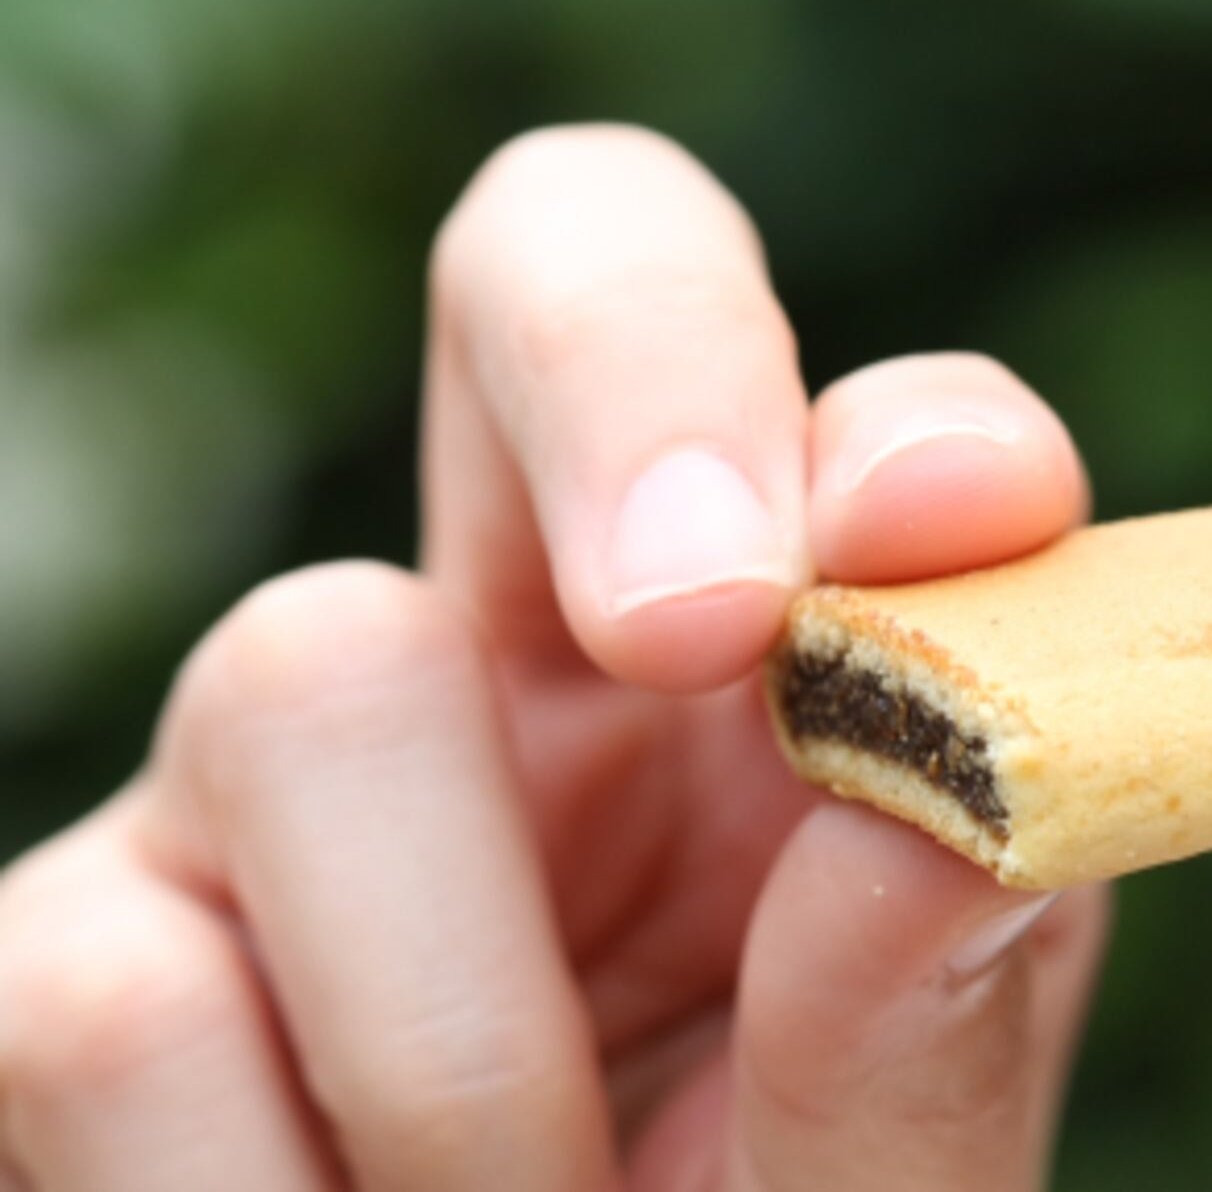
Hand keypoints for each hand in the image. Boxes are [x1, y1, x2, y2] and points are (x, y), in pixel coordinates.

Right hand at [0, 125, 1107, 1190]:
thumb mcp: (902, 1156)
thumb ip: (927, 1001)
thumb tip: (934, 803)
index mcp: (768, 694)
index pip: (795, 391)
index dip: (825, 384)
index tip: (937, 511)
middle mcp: (524, 674)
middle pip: (535, 293)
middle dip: (638, 392)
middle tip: (703, 623)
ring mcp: (265, 794)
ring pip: (305, 674)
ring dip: (469, 1048)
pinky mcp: (68, 968)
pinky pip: (114, 999)